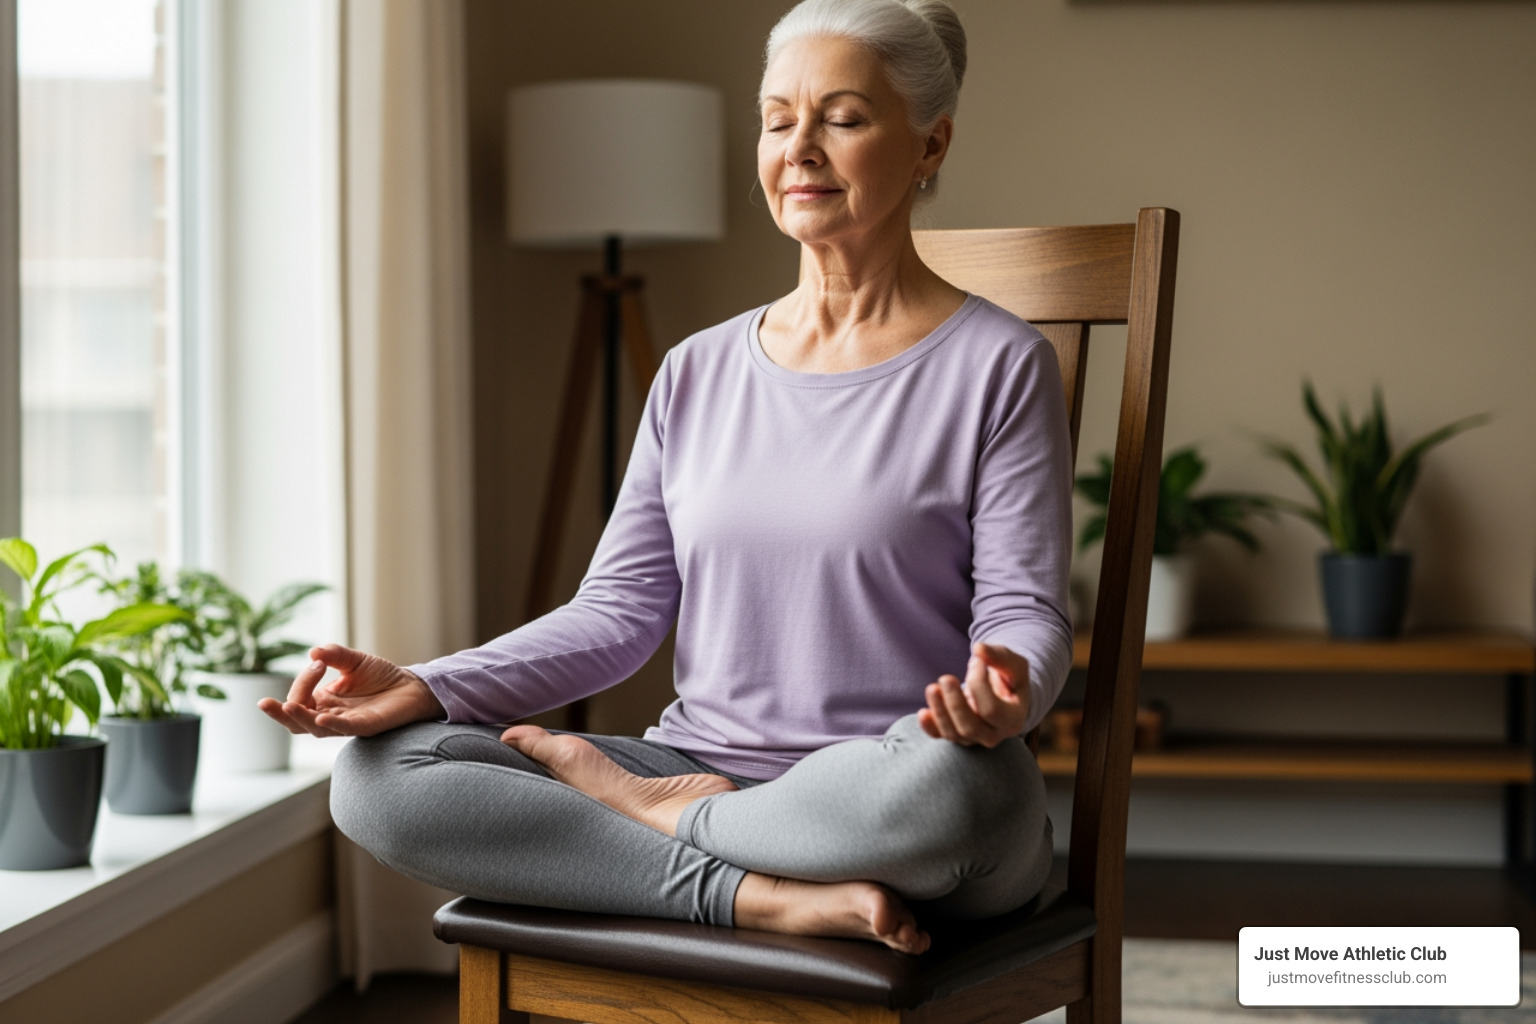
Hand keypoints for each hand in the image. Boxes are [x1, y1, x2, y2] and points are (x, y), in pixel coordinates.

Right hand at [257, 643, 443, 737]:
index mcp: (323, 701)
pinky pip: (345, 729)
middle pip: (296, 721)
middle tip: (264, 703)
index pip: (299, 698)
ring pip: (315, 729)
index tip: (317, 663)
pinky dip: (331, 724)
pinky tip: (320, 718)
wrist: (413, 687)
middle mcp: (330, 715)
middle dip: (279, 713)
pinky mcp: (366, 726)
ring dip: (300, 718)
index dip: (302, 681)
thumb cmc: (382, 677)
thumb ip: (334, 656)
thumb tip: (313, 652)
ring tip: (287, 707)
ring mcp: (347, 723)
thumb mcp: (354, 661)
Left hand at [917, 642, 1029, 747]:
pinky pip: (940, 736)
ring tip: (932, 688)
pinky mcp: (956, 735)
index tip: (976, 660)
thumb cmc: (1009, 678)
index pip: (991, 710)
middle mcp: (993, 735)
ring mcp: (974, 738)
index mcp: (1012, 720)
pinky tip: (923, 712)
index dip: (979, 684)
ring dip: (939, 711)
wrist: (1003, 694)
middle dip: (955, 703)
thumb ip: (999, 656)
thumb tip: (978, 649)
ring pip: (953, 734)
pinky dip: (930, 726)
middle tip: (946, 678)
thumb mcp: (1013, 664)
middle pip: (969, 728)